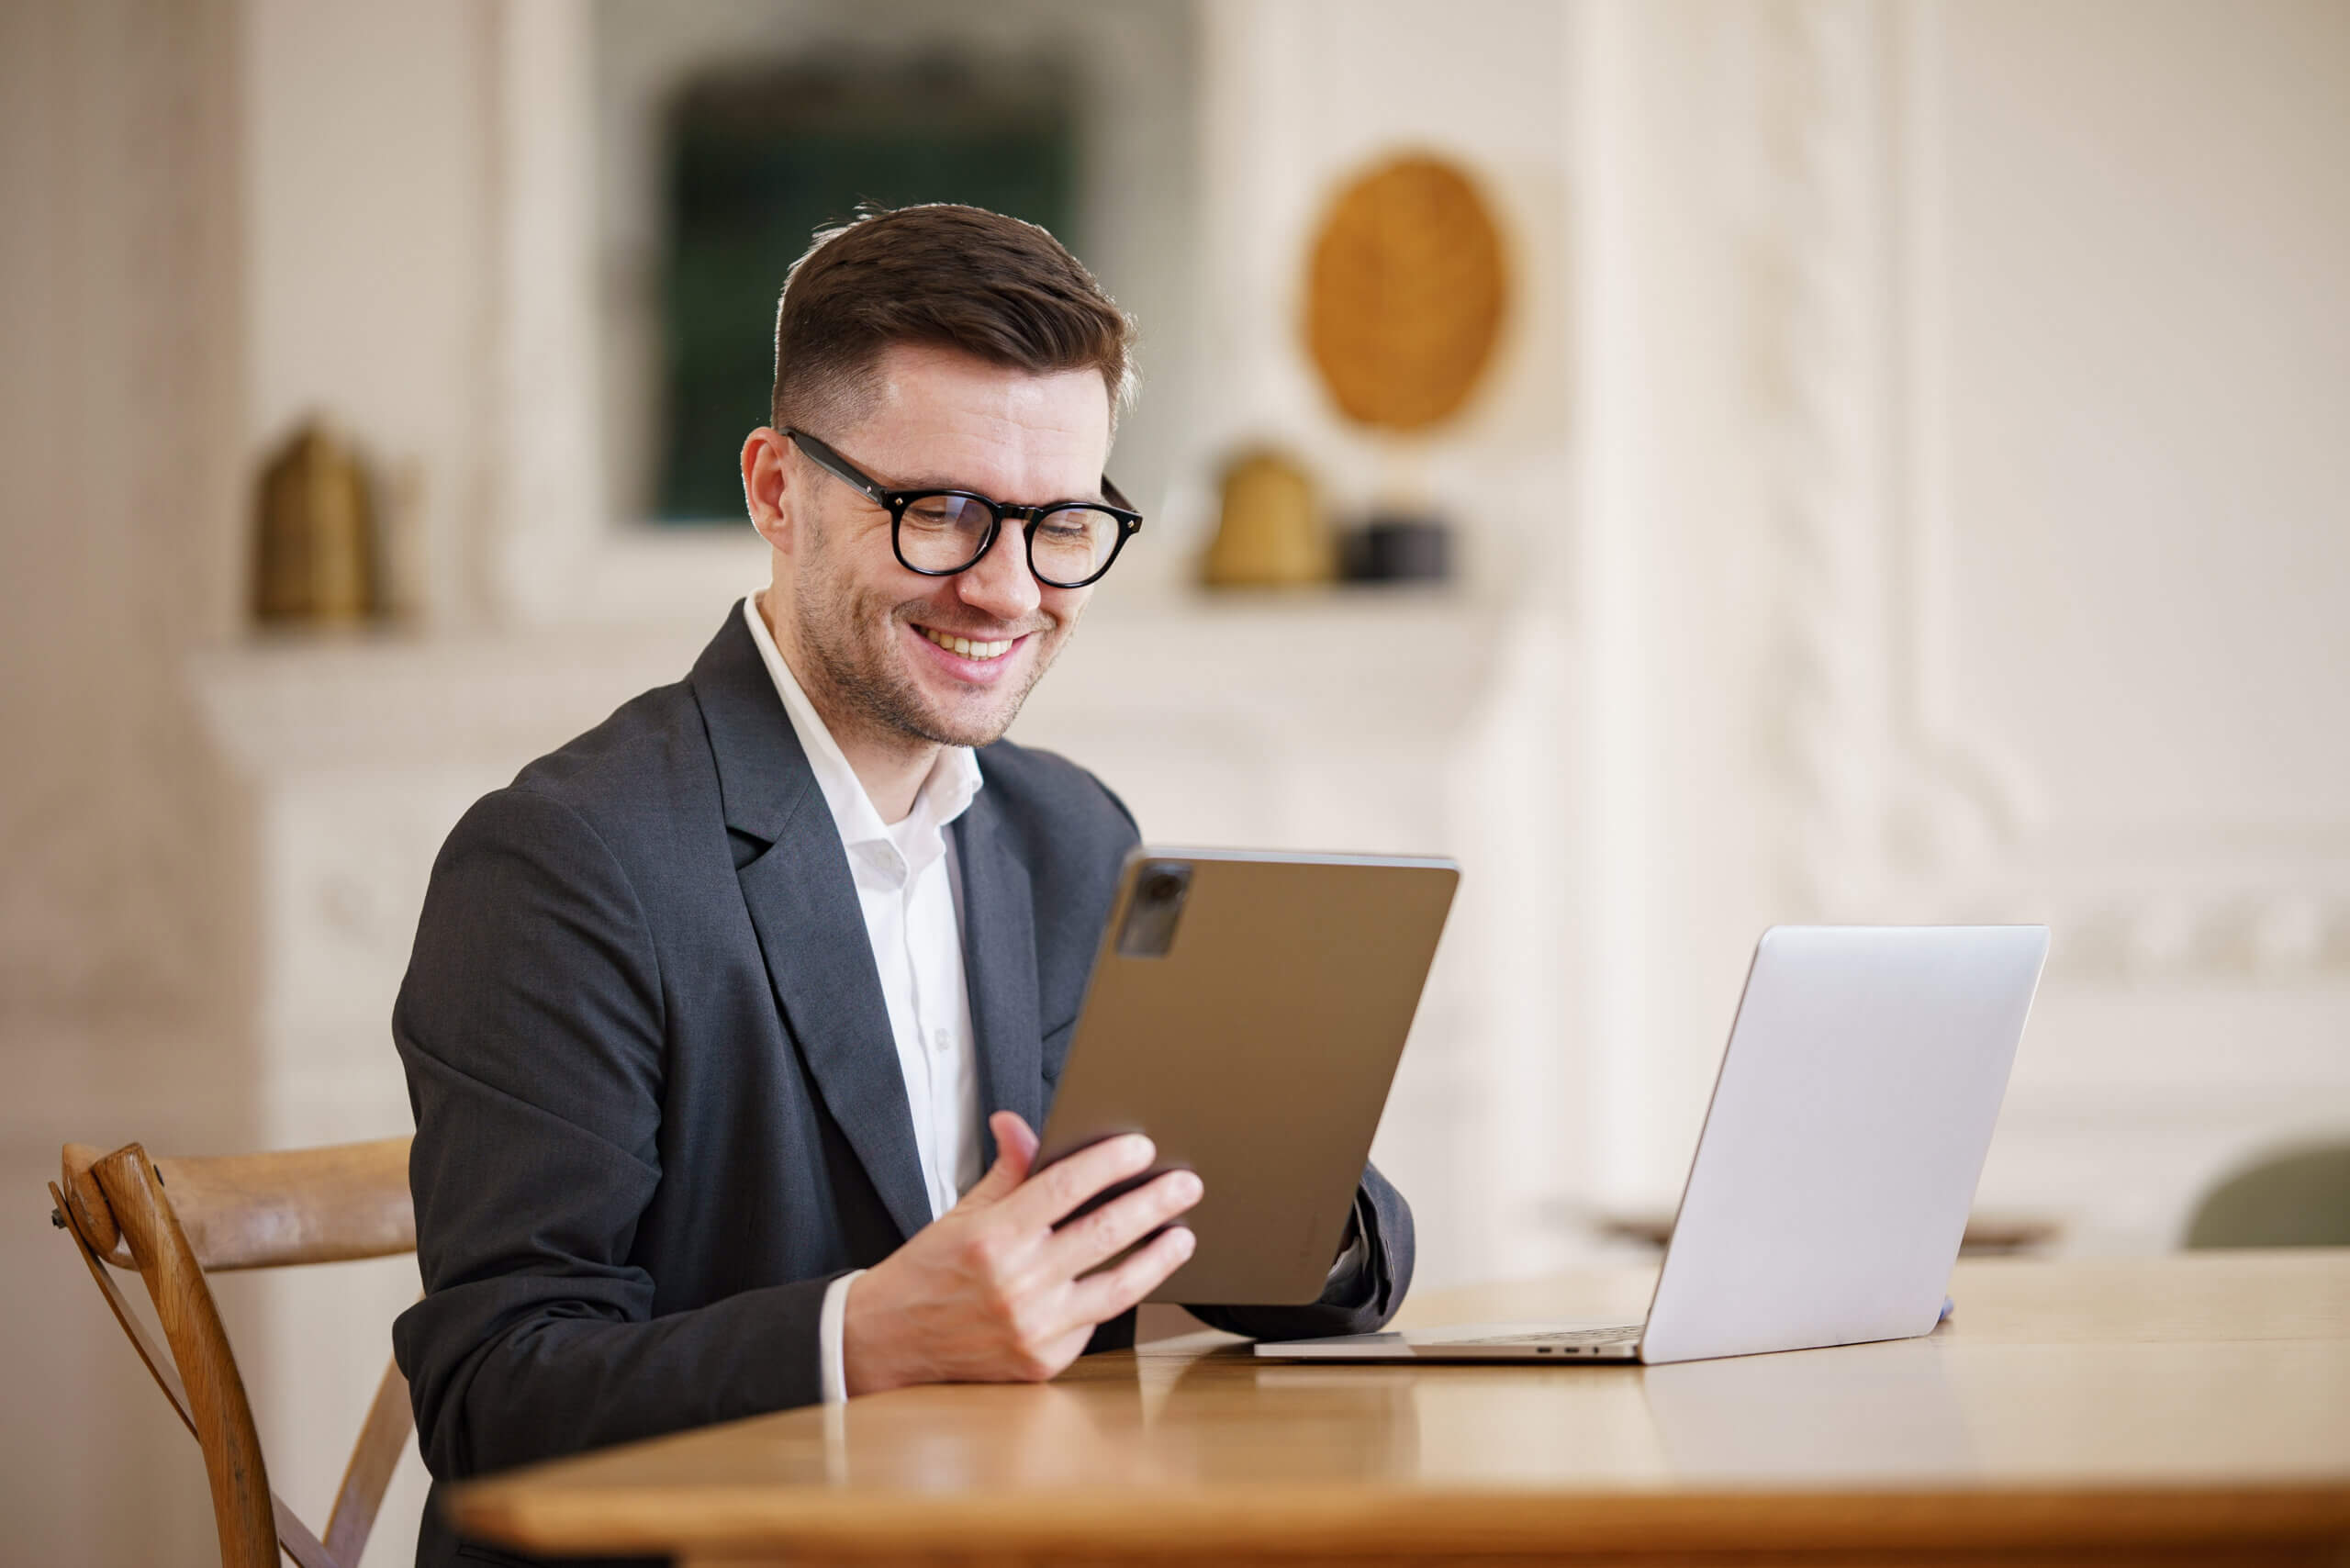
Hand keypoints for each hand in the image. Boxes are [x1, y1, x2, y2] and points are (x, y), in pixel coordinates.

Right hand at [841, 1111, 1201, 1395]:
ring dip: (1158, 1256)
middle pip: (1105, 1233)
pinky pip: (1093, 1322)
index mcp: (993, 1237)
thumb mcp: (961, 1214)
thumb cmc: (929, 1271)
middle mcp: (1016, 1283)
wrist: (890, 1342)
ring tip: (1183, 1234)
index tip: (1141, 1146)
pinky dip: (1116, 1295)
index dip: (1108, 1163)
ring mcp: (1033, 1328)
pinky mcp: (1043, 1361)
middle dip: (1154, 1203)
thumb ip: (1006, 1172)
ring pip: (1118, 1286)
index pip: (1064, 1187)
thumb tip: (1020, 1124)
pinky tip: (1137, 1274)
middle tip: (1186, 1184)